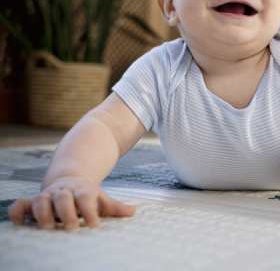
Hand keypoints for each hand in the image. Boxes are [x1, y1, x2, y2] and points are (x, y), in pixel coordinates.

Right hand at [8, 176, 135, 229]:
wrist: (69, 180)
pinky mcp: (33, 201)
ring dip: (43, 213)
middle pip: (63, 198)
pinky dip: (17, 212)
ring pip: (41, 200)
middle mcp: (63, 192)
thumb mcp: (101, 199)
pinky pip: (21, 205)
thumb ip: (114, 207)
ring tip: (49, 228)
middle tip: (72, 227)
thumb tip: (133, 211)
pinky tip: (20, 223)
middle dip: (67, 212)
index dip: (89, 210)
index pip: (86, 197)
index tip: (94, 224)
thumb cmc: (87, 196)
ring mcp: (47, 195)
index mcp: (82, 191)